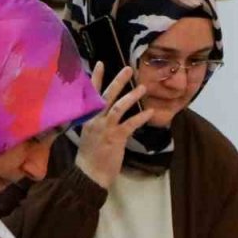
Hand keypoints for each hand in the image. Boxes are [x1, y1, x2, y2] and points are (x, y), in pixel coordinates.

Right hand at [75, 63, 156, 189]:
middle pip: (106, 96)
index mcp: (87, 117)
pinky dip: (141, 118)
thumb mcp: (88, 133)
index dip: (95, 78)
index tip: (100, 63)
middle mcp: (95, 119)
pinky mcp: (115, 138)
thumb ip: (95, 119)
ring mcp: (105, 128)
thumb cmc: (90, 155)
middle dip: (118, 81)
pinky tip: (150, 112)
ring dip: (131, 96)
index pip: (90, 94)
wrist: (89, 174)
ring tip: (143, 87)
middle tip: (129, 68)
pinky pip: (130, 124)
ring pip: (118, 107)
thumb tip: (104, 109)